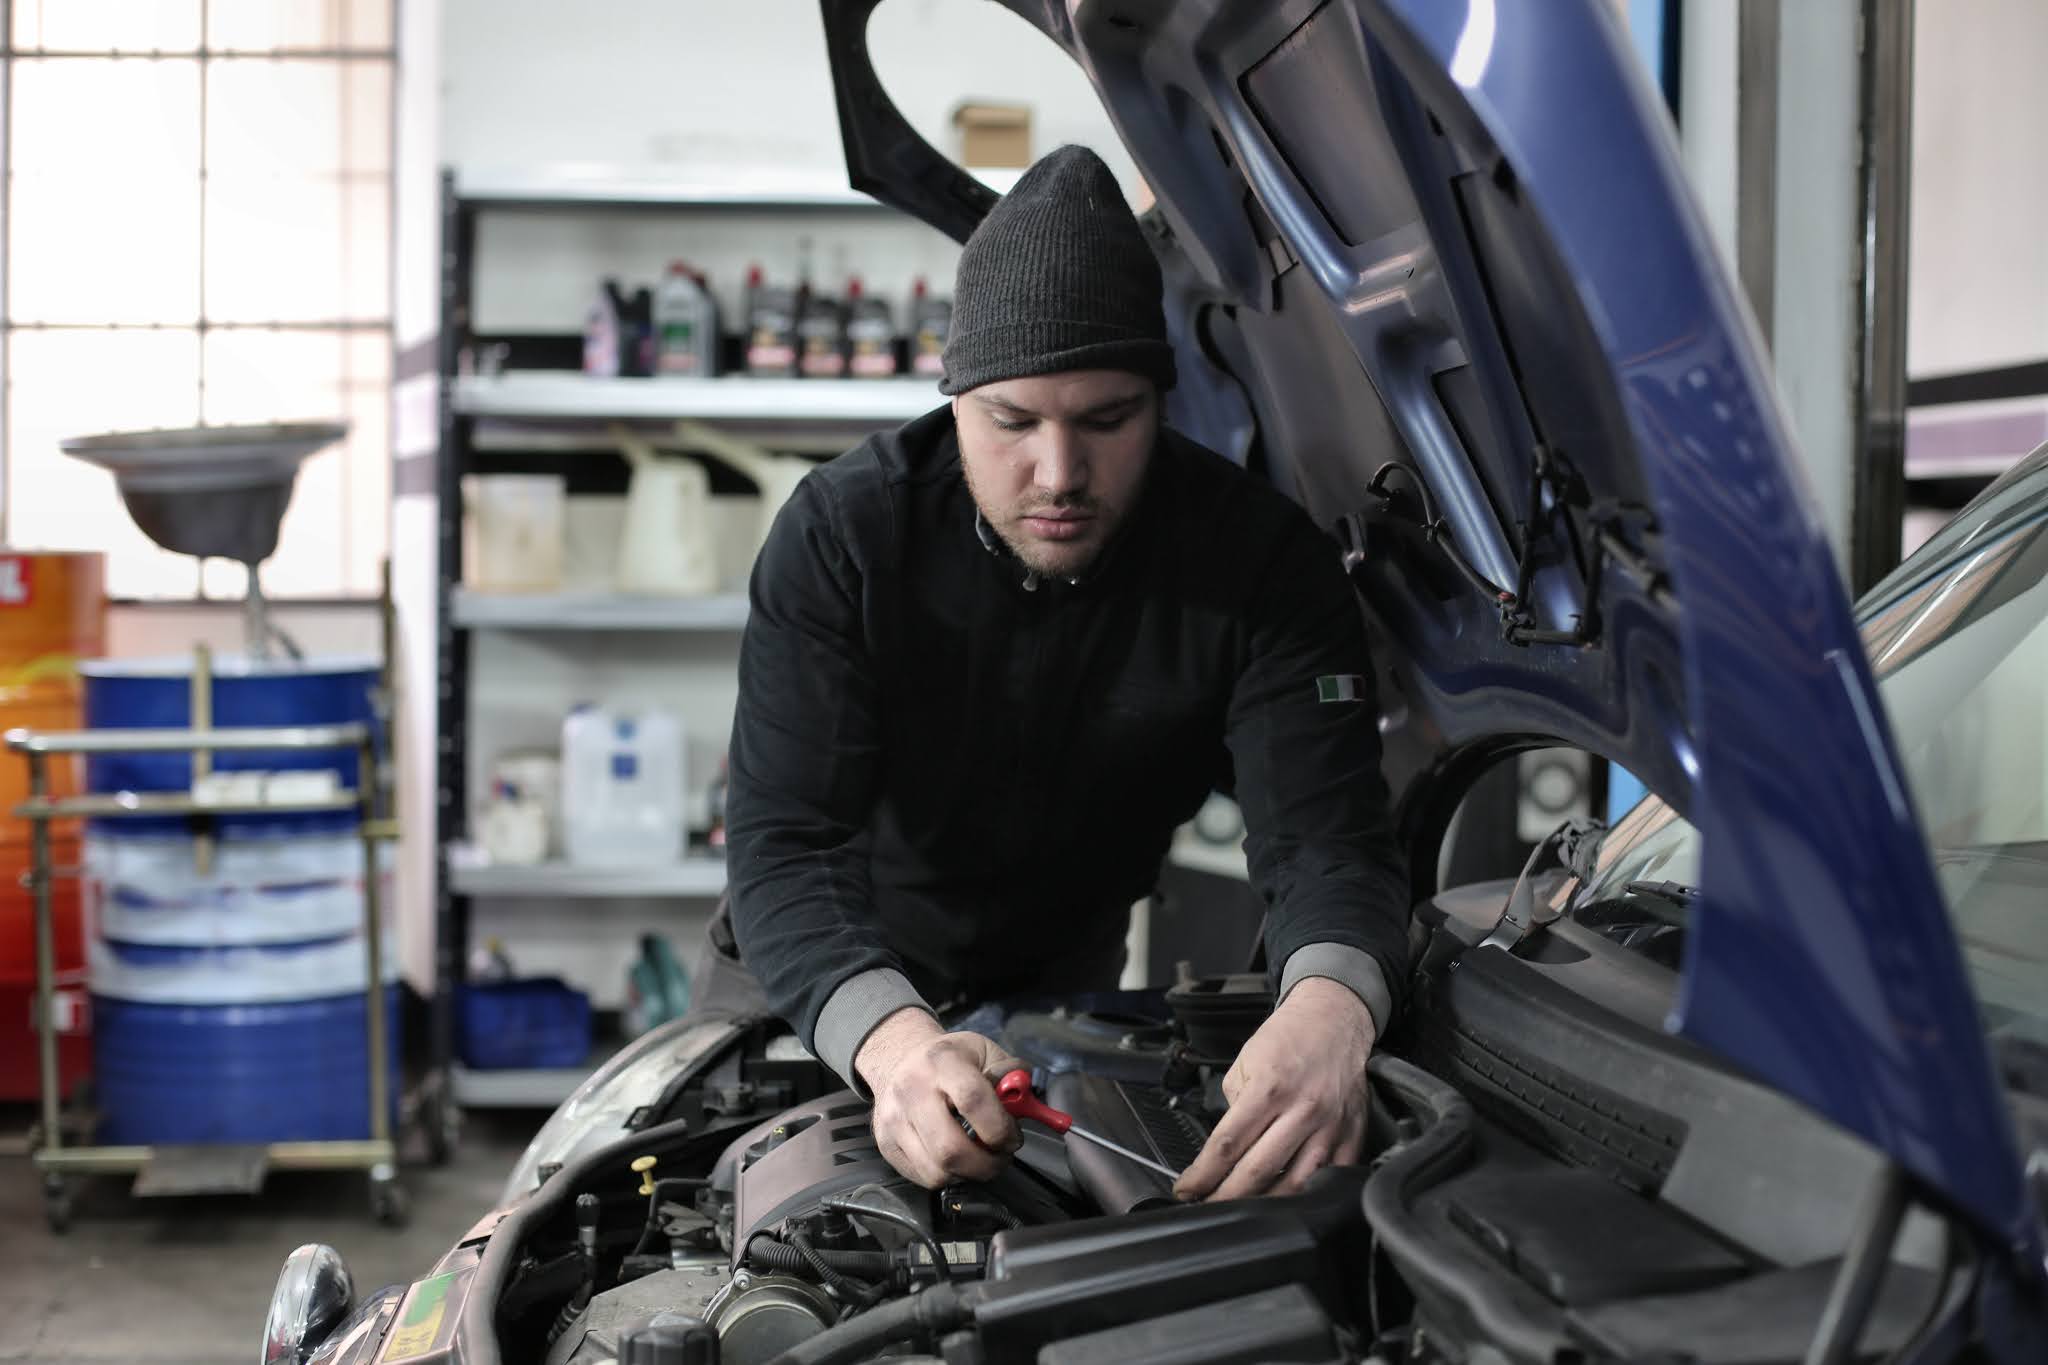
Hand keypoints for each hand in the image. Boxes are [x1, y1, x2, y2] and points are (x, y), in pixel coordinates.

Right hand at [856, 1008, 1024, 1188]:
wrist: (901, 1058)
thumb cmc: (950, 1058)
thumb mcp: (985, 1051)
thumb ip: (1011, 1075)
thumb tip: (1024, 1104)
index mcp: (941, 1061)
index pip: (972, 1101)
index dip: (1000, 1128)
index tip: (1012, 1137)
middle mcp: (911, 1090)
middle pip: (950, 1149)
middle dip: (986, 1164)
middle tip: (1000, 1156)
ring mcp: (893, 1120)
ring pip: (937, 1172)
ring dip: (968, 1174)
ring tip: (978, 1156)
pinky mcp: (885, 1144)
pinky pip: (923, 1178)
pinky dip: (948, 1175)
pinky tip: (956, 1156)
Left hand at [1173, 977, 1374, 1201]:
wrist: (1334, 1019)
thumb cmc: (1288, 1038)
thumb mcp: (1245, 1062)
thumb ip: (1234, 1107)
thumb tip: (1225, 1149)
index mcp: (1270, 1089)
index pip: (1227, 1145)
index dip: (1203, 1175)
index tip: (1186, 1190)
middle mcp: (1303, 1110)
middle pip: (1258, 1172)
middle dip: (1225, 1198)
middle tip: (1206, 1209)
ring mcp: (1331, 1127)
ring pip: (1296, 1185)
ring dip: (1264, 1208)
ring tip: (1242, 1214)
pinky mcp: (1353, 1136)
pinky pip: (1331, 1179)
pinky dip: (1307, 1197)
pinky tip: (1287, 1205)